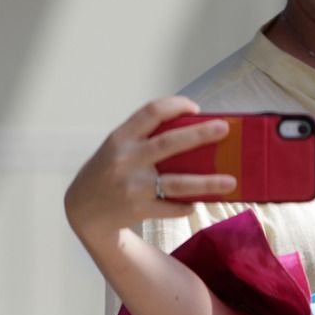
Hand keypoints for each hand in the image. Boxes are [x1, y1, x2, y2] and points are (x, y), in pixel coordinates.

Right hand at [64, 96, 234, 243]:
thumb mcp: (118, 147)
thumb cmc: (109, 170)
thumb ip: (145, 137)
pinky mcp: (140, 209)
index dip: (176, 105)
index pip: (151, 111)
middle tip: (224, 129)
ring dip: (207, 182)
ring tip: (231, 181)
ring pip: (178, 182)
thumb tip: (193, 130)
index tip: (196, 108)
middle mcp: (127, 159)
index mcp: (122, 137)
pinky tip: (197, 202)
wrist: (83, 209)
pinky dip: (188, 205)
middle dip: (200, 135)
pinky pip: (173, 207)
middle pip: (169, 143)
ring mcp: (134, 186)